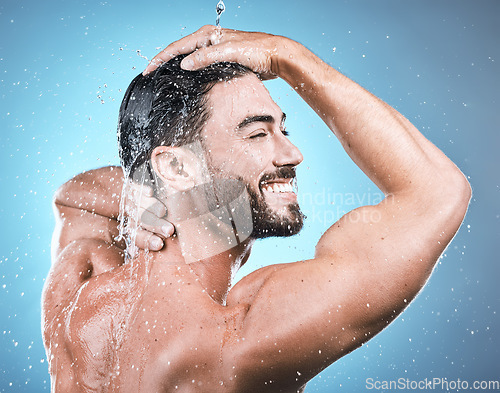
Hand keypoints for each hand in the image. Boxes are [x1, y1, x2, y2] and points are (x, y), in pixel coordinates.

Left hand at [125, 181, 173, 251]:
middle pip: (142, 220)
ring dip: (151, 208)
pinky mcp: (132, 186)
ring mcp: (132, 199)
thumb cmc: (140, 218)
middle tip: (168, 230)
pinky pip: (135, 187)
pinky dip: (141, 190)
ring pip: (141, 204)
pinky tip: (149, 192)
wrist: (118, 193)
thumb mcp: (139, 231)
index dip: (147, 240)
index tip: (160, 245)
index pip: (138, 235)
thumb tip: (137, 255)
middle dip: (155, 226)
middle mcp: (132, 214)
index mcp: (133, 226)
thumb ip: (142, 241)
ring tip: (162, 212)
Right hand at [143, 25, 285, 79]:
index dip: (160, 58)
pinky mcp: (221, 61)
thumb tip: (184, 64)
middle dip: (164, 62)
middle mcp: (208, 41)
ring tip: (163, 78)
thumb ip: (206, 57)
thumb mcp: (228, 52)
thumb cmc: (256, 50)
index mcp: (207, 35)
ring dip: (176, 68)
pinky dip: (190, 73)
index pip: (177, 47)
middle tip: (151, 74)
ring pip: (189, 60)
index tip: (148, 69)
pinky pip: (200, 67)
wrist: (274, 56)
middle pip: (180, 52)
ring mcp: (214, 51)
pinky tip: (186, 81)